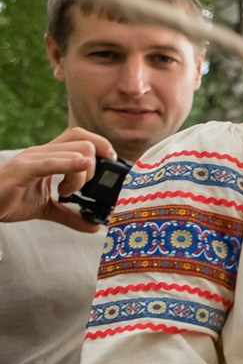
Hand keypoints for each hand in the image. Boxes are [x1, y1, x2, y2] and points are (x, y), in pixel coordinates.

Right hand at [0, 127, 116, 231]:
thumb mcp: (46, 209)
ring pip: (74, 151)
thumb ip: (71, 215)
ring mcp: (32, 159)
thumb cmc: (10, 200)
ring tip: (69, 192)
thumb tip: (95, 226)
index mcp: (50, 157)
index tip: (111, 165)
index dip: (102, 145)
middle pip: (83, 141)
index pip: (82, 137)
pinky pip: (49, 162)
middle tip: (85, 187)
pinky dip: (69, 163)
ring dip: (82, 174)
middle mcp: (43, 152)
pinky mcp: (21, 170)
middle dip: (96, 165)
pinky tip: (81, 167)